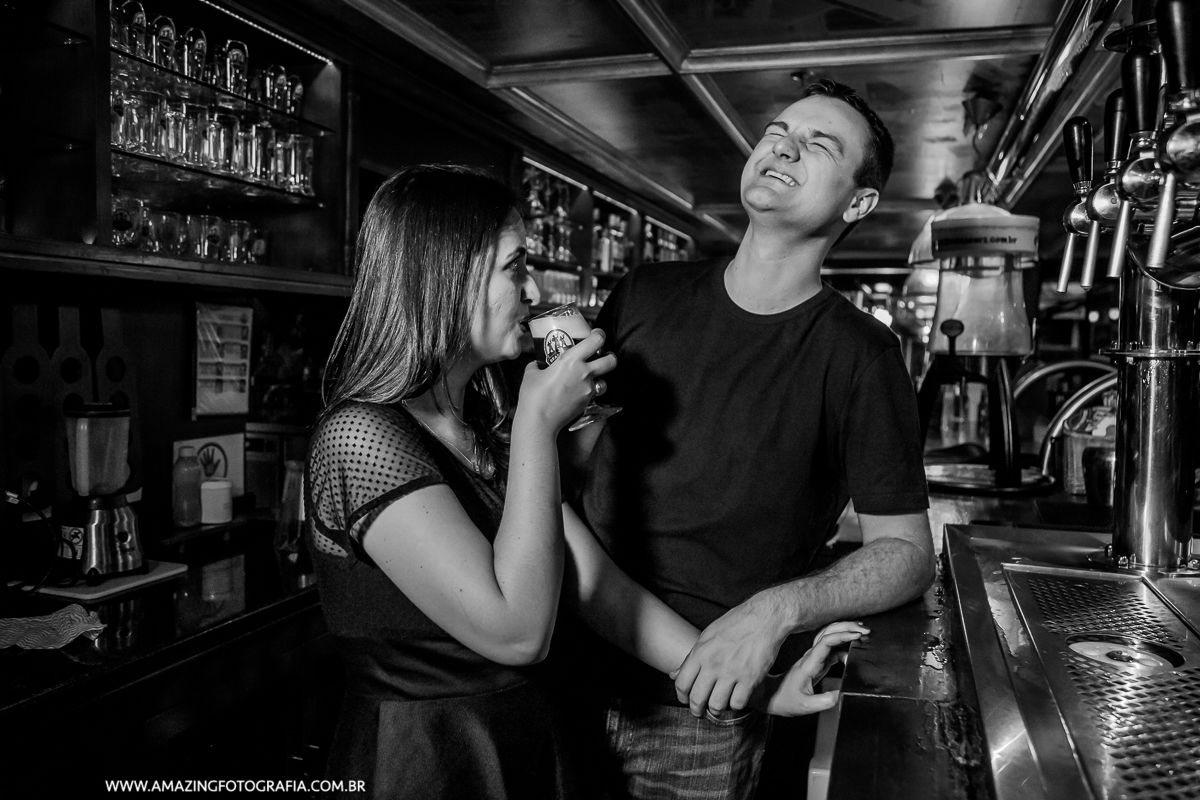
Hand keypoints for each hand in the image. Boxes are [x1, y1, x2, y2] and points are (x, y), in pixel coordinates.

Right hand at [518, 329, 615, 431]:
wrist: (539, 421)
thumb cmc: (533, 397)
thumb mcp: (531, 373)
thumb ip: (538, 365)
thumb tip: (538, 364)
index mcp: (571, 360)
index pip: (596, 341)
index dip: (599, 335)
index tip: (596, 334)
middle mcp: (584, 373)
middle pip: (611, 361)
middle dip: (610, 357)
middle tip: (602, 356)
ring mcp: (588, 390)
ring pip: (605, 381)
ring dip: (601, 378)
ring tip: (590, 378)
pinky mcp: (587, 403)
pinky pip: (595, 395)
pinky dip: (590, 392)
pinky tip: (579, 393)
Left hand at [671, 595, 785, 717]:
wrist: (764, 618)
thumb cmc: (735, 624)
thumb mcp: (708, 635)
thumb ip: (692, 657)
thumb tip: (674, 674)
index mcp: (700, 652)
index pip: (682, 683)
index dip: (682, 697)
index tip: (686, 700)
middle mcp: (713, 664)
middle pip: (697, 699)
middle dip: (696, 710)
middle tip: (700, 712)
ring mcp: (732, 672)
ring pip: (716, 705)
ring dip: (716, 711)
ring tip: (718, 708)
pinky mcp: (750, 679)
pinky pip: (738, 703)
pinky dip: (736, 705)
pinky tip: (736, 698)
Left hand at [762, 621, 867, 716]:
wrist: (772, 696)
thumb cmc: (786, 700)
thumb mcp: (805, 706)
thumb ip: (824, 701)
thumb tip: (841, 695)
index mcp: (809, 664)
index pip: (825, 642)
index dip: (841, 636)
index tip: (857, 636)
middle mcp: (811, 656)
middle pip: (828, 632)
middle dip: (846, 628)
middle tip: (864, 630)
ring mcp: (814, 657)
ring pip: (829, 636)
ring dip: (844, 631)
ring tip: (861, 632)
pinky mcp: (817, 661)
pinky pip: (831, 648)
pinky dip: (843, 644)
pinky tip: (853, 648)